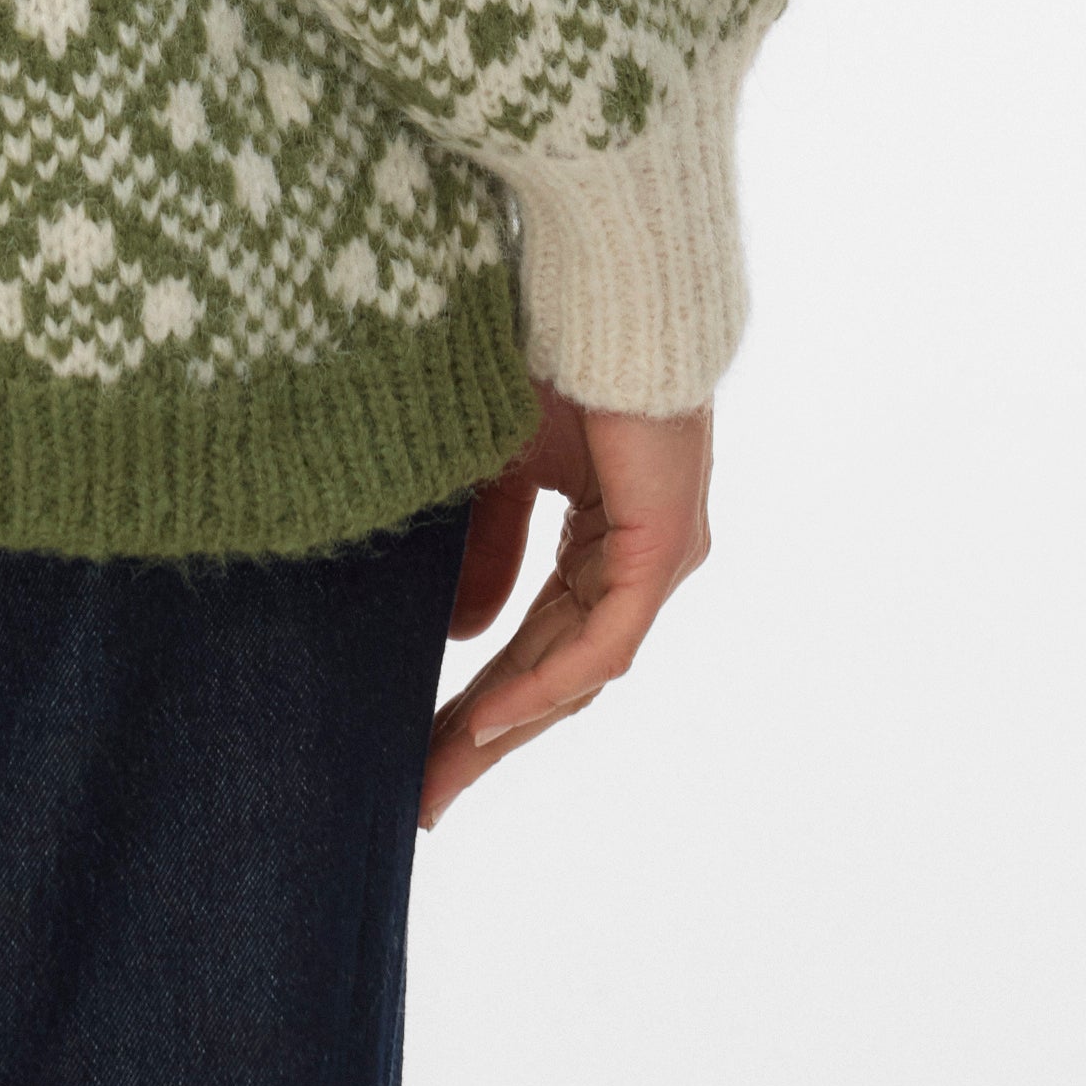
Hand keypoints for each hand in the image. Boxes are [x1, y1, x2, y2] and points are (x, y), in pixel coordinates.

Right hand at [420, 384, 711, 829]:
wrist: (605, 287)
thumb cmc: (552, 351)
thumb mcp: (497, 464)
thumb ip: (485, 546)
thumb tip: (463, 636)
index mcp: (605, 539)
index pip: (538, 640)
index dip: (480, 700)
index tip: (421, 751)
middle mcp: (640, 562)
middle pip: (555, 675)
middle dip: (484, 737)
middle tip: (426, 798)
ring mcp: (657, 561)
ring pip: (576, 672)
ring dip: (505, 727)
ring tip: (442, 775)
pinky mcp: (664, 551)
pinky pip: (600, 642)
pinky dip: (544, 684)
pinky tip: (492, 719)